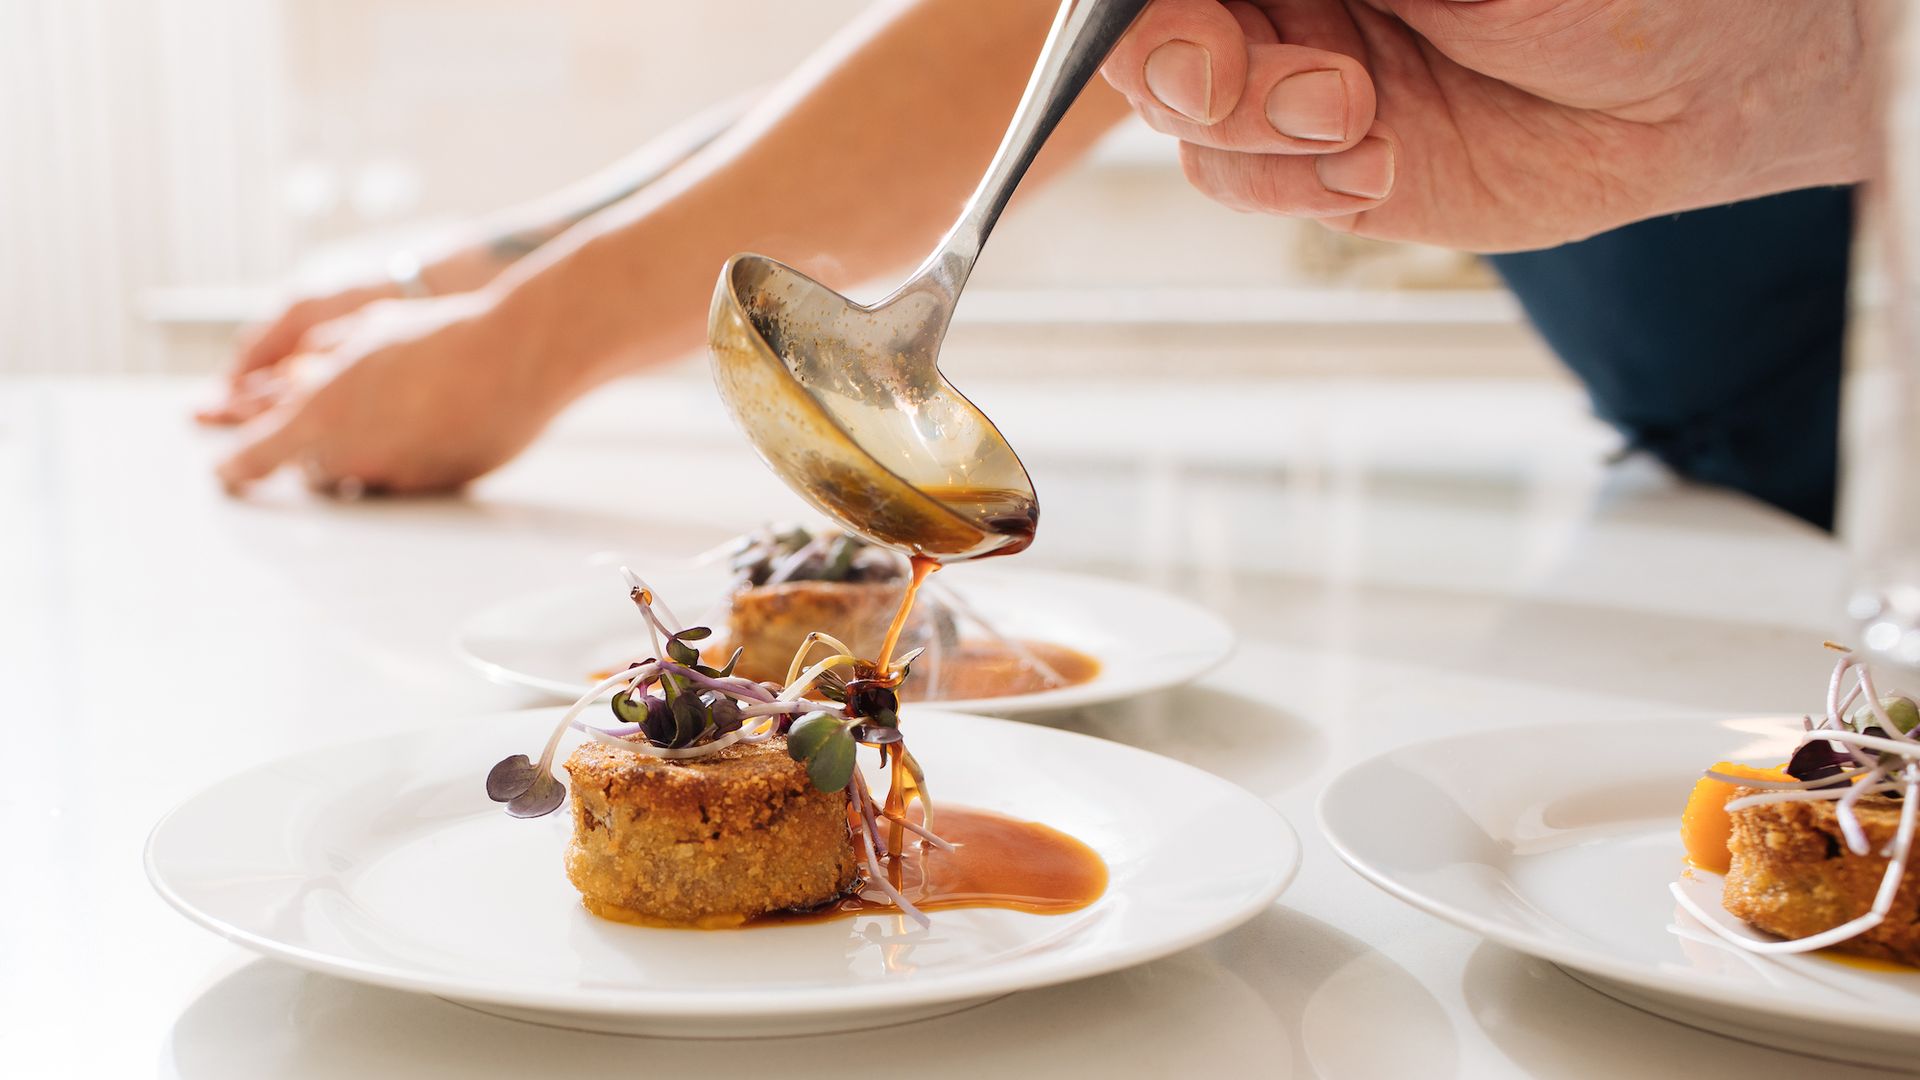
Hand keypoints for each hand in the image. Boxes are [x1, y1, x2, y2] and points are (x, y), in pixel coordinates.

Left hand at [209, 292, 569, 495]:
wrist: (516, 358)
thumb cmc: (442, 335)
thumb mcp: (363, 329)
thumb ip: (321, 359)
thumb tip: (300, 373)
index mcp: (322, 414)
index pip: (257, 456)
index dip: (235, 467)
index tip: (223, 473)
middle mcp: (355, 456)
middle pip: (310, 470)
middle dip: (312, 448)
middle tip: (338, 415)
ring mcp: (398, 478)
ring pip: (358, 480)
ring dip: (359, 455)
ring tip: (395, 412)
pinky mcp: (437, 488)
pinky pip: (405, 482)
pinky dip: (405, 458)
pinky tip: (432, 422)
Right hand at [1100, 0, 1866, 250]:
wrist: (1701, 83)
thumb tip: (1244, 0)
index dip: (1142, 6)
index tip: (1173, 19)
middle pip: (1146, 28)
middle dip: (1179, 59)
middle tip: (1223, 79)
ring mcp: (1293, 71)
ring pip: (1185, 110)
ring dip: (1247, 127)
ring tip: (1356, 119)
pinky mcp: (1319, 161)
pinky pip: (1239, 178)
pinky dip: (1285, 180)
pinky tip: (1375, 163)